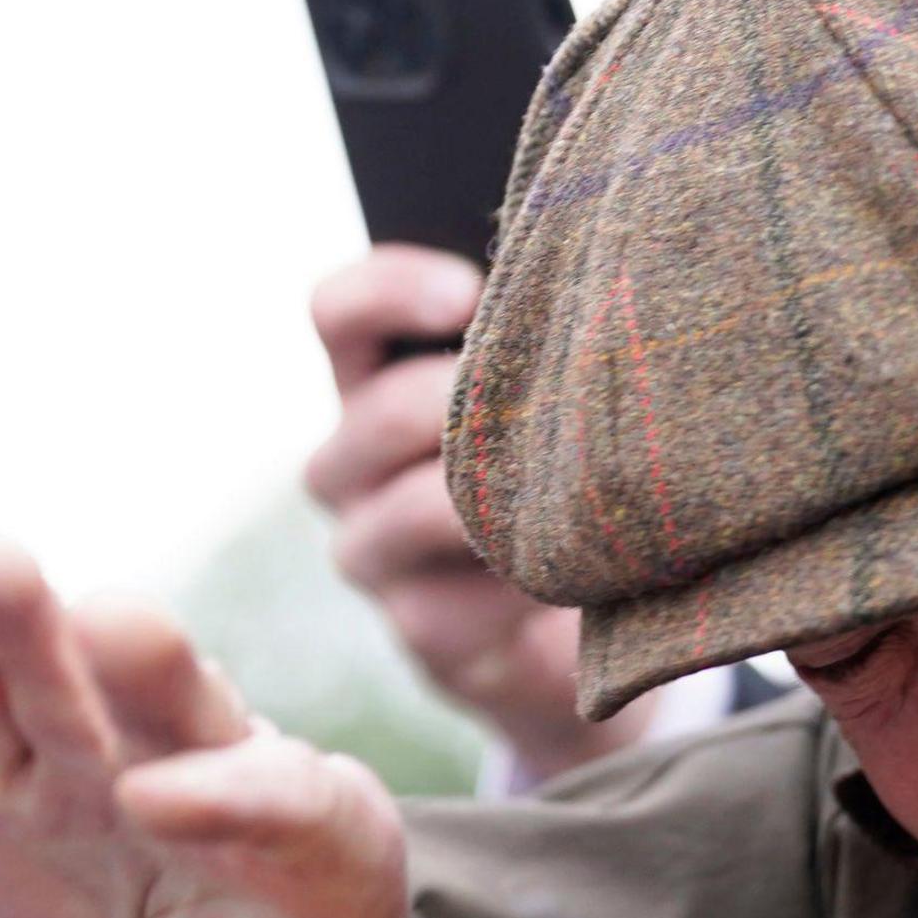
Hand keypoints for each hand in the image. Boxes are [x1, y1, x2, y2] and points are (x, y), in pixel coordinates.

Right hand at [0, 540, 408, 917]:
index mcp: (320, 838)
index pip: (288, 802)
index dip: (234, 795)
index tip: (163, 803)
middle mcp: (213, 772)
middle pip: (188, 706)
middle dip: (153, 668)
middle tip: (114, 626)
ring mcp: (106, 762)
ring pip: (74, 683)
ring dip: (31, 623)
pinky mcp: (12, 776)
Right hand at [307, 250, 659, 782]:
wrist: (577, 630)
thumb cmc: (563, 480)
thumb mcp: (543, 402)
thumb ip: (532, 348)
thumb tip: (578, 287)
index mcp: (370, 386)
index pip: (339, 314)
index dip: (393, 291)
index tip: (470, 293)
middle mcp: (349, 468)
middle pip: (379, 411)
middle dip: (472, 403)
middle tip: (557, 405)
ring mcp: (371, 555)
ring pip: (418, 505)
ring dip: (500, 493)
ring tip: (572, 489)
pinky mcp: (421, 630)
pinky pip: (467, 591)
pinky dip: (529, 572)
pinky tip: (577, 570)